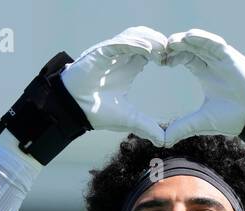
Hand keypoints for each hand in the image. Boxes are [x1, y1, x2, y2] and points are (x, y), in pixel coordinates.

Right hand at [60, 26, 167, 143]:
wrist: (74, 109)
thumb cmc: (96, 110)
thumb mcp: (129, 119)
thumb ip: (147, 127)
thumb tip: (163, 142)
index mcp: (128, 68)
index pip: (148, 50)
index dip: (161, 53)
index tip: (170, 62)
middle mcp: (120, 57)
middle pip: (143, 38)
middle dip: (158, 42)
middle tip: (171, 53)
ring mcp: (110, 53)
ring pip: (133, 36)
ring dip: (149, 40)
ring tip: (161, 51)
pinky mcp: (100, 52)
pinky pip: (119, 43)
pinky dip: (134, 43)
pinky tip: (147, 51)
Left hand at [163, 29, 244, 143]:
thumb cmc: (233, 118)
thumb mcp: (202, 121)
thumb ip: (182, 127)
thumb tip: (164, 141)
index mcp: (204, 73)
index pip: (184, 57)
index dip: (172, 57)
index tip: (161, 62)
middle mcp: (212, 63)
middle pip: (190, 47)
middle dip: (175, 46)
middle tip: (162, 51)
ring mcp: (221, 58)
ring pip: (200, 42)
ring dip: (185, 39)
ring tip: (171, 42)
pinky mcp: (231, 57)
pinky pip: (214, 42)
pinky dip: (202, 37)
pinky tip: (189, 37)